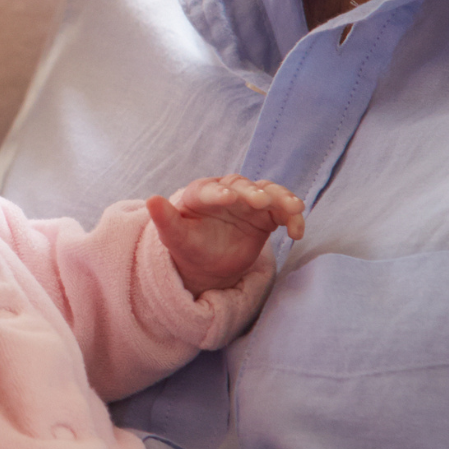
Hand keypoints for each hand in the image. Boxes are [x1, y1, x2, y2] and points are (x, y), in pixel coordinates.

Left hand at [147, 175, 306, 295]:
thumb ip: (165, 219)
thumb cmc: (188, 245)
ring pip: (268, 192)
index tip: (228, 198)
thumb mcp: (174, 237)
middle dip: (252, 192)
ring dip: (281, 198)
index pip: (209, 189)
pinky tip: (297, 232)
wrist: (208, 262)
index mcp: (200, 194)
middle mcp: (227, 192)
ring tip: (294, 209)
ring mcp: (249, 202)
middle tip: (261, 201)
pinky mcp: (267, 215)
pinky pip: (283, 211)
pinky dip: (293, 218)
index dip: (218, 193)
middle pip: (242, 186)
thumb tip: (151, 200)